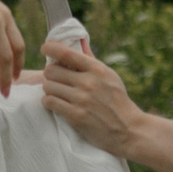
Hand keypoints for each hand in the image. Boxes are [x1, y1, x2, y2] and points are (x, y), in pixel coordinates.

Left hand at [38, 39, 150, 158]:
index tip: (45, 48)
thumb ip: (92, 60)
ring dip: (49, 89)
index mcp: (97, 69)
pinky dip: (48, 101)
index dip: (50, 48)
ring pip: (48, 86)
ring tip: (57, 92)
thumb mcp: (110, 76)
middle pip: (51, 70)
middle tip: (55, 79)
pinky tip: (55, 103)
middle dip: (50, 74)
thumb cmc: (117, 101)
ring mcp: (81, 99)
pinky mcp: (75, 116)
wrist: (127, 129)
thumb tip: (80, 42)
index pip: (66, 53)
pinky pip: (49, 102)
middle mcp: (88, 82)